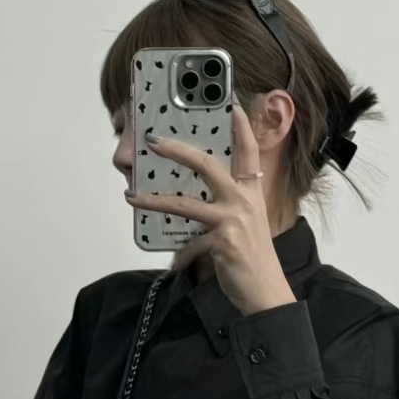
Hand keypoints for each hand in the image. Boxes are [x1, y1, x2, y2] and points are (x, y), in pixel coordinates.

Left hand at [126, 106, 297, 316]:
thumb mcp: (247, 226)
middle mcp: (244, 201)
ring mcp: (232, 220)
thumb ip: (229, 208)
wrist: (266, 293)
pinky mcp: (222, 242)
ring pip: (185, 204)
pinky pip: (190, 245)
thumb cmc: (254, 260)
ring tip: (132, 197)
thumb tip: (198, 202)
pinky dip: (183, 256)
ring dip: (154, 200)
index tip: (233, 106)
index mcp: (252, 193)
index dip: (242, 127)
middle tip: (156, 141)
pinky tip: (179, 265)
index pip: (248, 152)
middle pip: (207, 165)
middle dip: (178, 150)